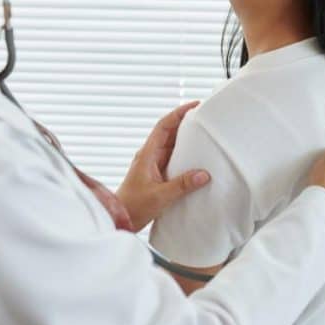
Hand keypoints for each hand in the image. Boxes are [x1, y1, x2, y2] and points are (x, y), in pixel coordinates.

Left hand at [116, 101, 210, 231]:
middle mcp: (150, 155)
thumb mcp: (160, 196)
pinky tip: (197, 159)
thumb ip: (182, 185)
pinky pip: (173, 159)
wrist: (119, 218)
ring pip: (172, 145)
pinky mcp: (157, 174)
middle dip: (186, 123)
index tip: (194, 106)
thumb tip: (204, 174)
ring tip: (205, 135)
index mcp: (147, 154)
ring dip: (187, 139)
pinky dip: (185, 155)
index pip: (164, 126)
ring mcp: (153, 164)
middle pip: (169, 132)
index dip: (178, 113)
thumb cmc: (133, 206)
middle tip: (204, 118)